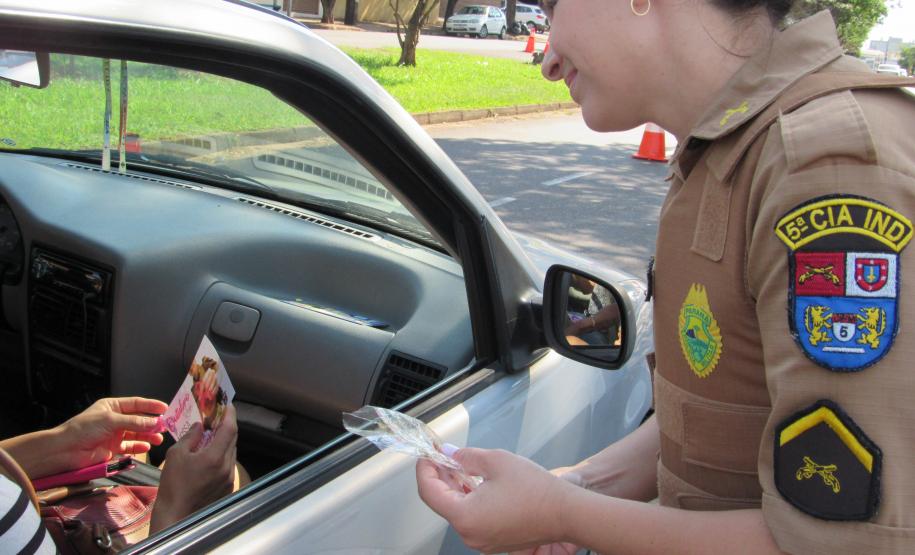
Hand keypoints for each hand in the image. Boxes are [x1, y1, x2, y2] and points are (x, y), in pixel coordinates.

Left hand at [57, 397, 166, 472]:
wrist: (66, 450)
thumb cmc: (84, 429)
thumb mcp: (111, 420)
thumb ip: (134, 421)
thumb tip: (155, 422)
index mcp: (112, 406)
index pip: (136, 403)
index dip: (151, 405)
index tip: (165, 408)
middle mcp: (114, 419)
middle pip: (138, 419)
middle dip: (151, 423)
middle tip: (165, 426)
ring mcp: (114, 434)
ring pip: (136, 433)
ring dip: (148, 435)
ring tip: (158, 439)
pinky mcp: (112, 448)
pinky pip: (129, 447)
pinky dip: (138, 447)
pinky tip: (146, 447)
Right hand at [150, 404, 237, 533]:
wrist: (176, 516)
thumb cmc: (173, 485)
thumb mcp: (176, 455)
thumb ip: (191, 436)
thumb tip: (200, 426)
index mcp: (216, 457)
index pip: (230, 429)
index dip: (230, 414)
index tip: (227, 405)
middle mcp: (227, 467)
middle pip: (233, 440)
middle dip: (227, 426)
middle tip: (218, 417)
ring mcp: (229, 478)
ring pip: (232, 452)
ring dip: (225, 441)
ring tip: (213, 435)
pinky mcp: (228, 488)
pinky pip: (229, 465)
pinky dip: (223, 455)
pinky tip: (211, 455)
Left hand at [416, 448, 573, 553]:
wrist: (566, 513)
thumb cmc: (535, 489)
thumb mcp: (495, 461)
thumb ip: (465, 456)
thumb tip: (448, 454)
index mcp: (465, 516)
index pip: (429, 491)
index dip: (425, 469)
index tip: (428, 454)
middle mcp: (470, 535)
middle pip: (442, 502)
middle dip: (440, 476)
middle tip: (443, 455)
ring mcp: (482, 541)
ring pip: (458, 511)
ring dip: (455, 488)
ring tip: (461, 466)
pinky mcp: (494, 541)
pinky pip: (473, 519)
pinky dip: (469, 500)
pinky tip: (476, 483)